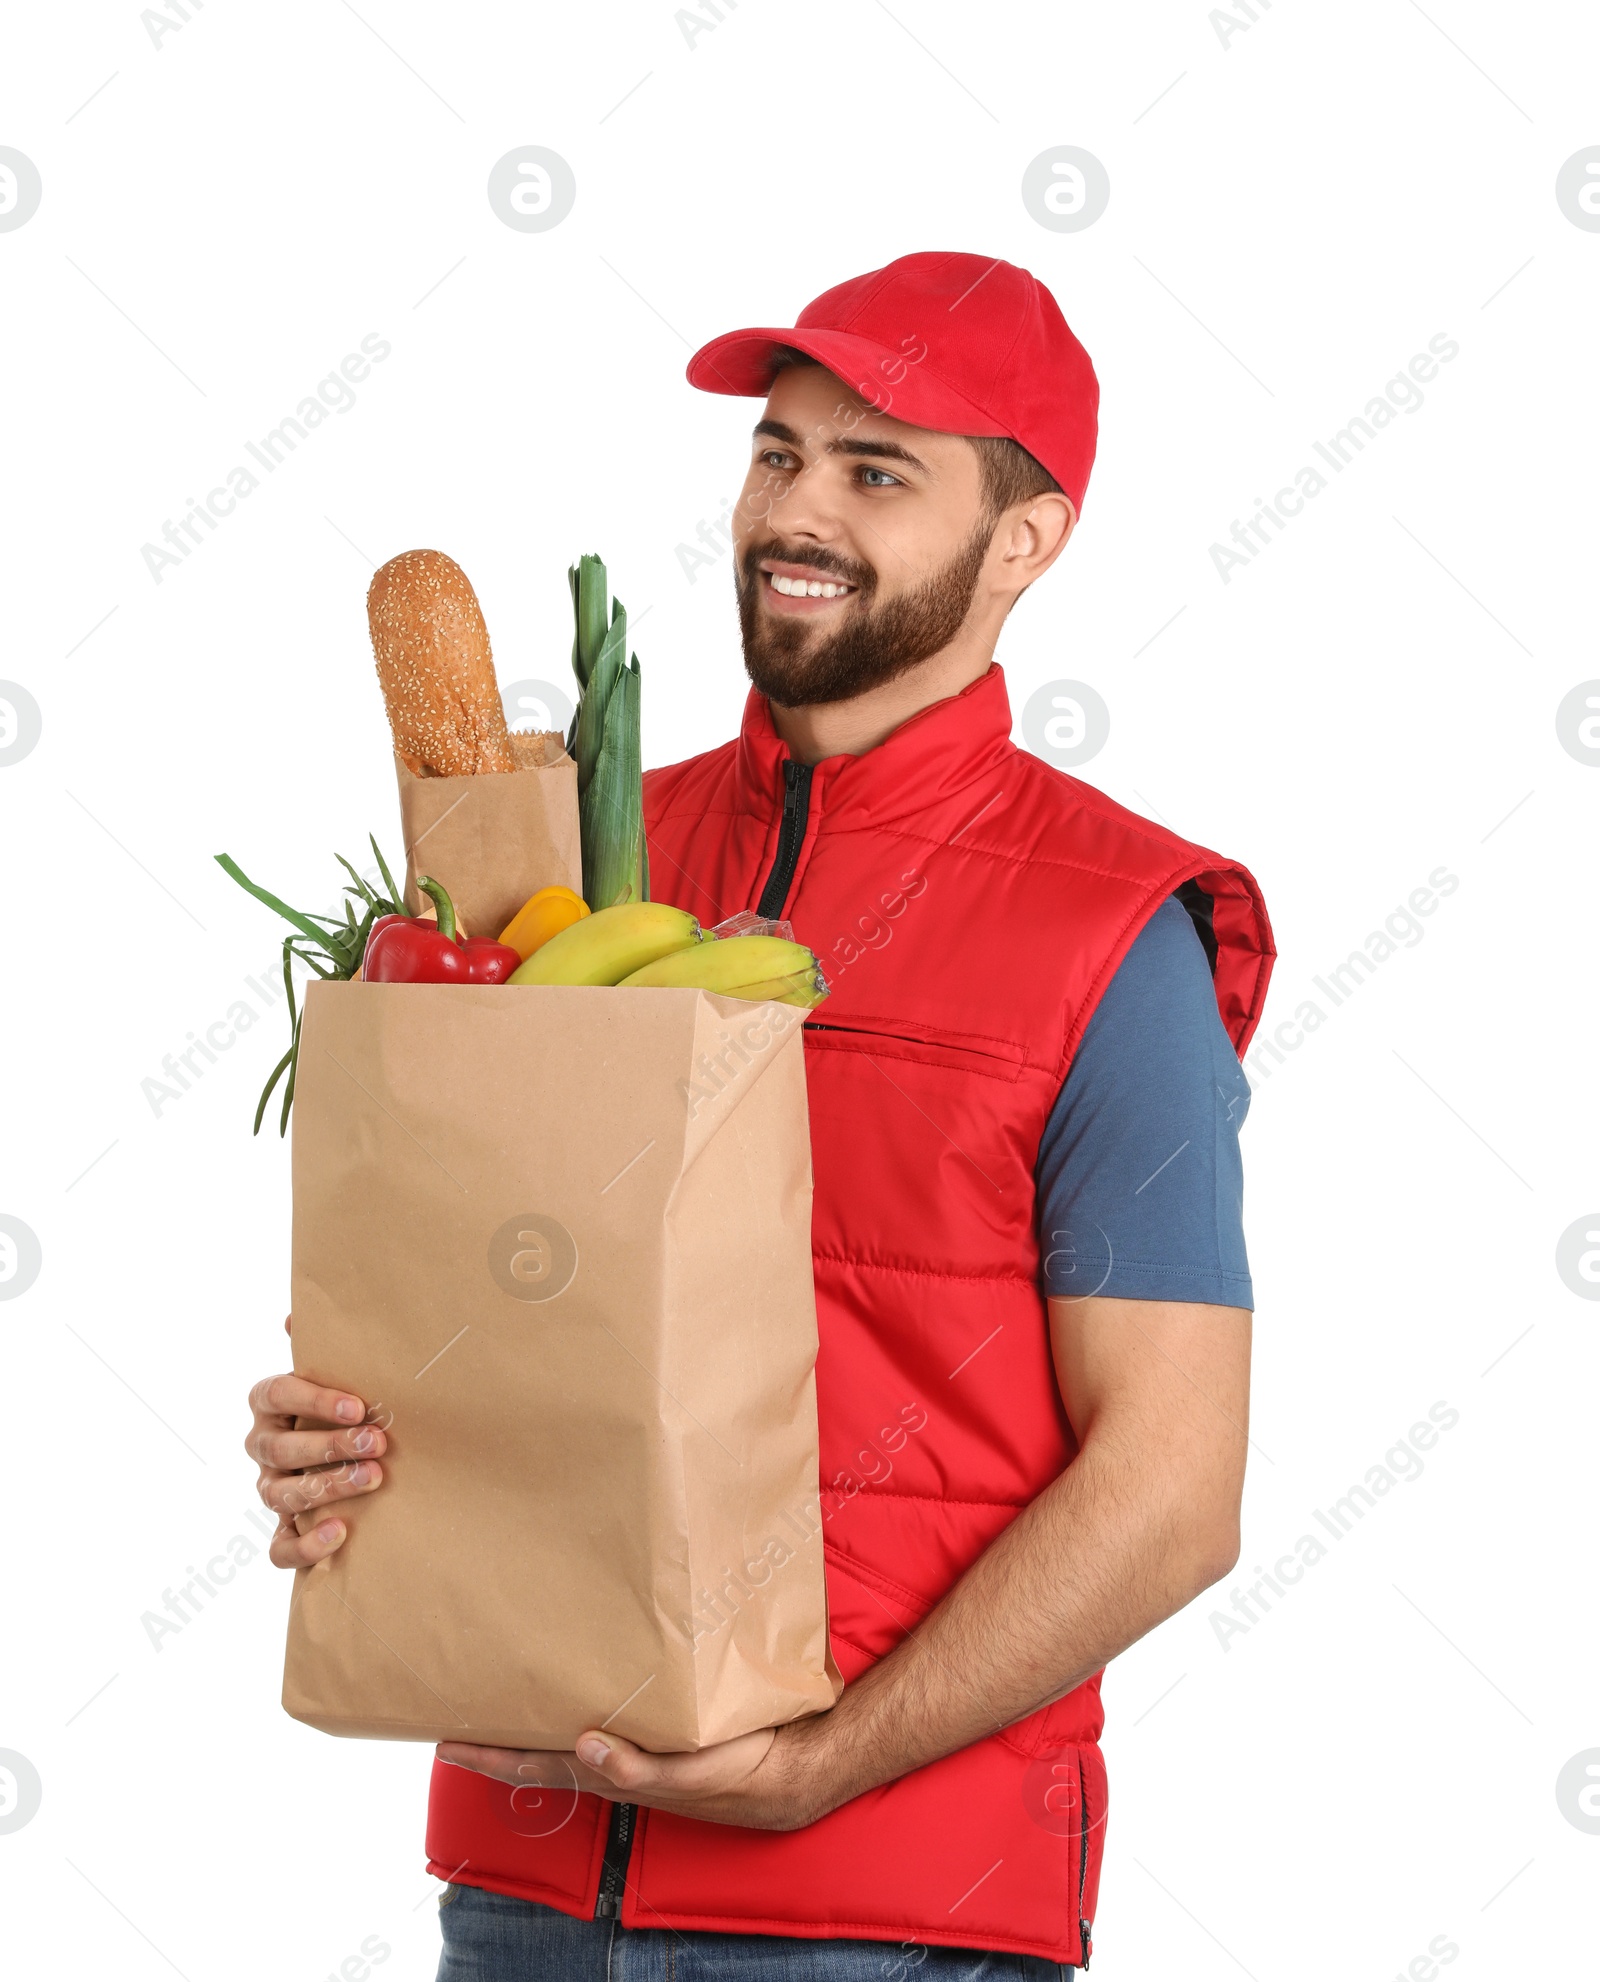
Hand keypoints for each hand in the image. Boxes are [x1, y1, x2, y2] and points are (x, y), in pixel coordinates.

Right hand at [245, 1318, 387, 1567]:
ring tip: (372, 1478)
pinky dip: (305, 1546)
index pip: (276, 1395)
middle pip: (282, 1448)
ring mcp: (269, 1488)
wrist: (345, 1450)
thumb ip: (319, 1347)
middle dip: (329, 1446)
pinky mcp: (282, 1528)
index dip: (314, 1400)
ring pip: (283, 1494)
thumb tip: (297, 1316)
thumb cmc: (340, 1401)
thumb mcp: (333, 1369)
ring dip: (327, 1486)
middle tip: (377, 1442)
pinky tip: (339, 1533)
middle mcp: (263, 1446)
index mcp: (268, 1402)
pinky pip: (279, 1547)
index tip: (359, 1405)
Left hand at [436, 1710, 845, 1833]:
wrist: (795, 1771)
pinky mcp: (663, 1731)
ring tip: (510, 1695)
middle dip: (502, 1738)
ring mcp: (639, 1748)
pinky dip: (585, 1706)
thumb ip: (640, 1768)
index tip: (447, 1742)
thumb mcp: (692, 1772)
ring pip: (572, 1733)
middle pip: (543, 1751)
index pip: (539, 1765)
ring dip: (539, 1721)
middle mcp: (618, 1761)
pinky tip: (587, 1685)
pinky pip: (610, 1717)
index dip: (492, 1756)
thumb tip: (585, 1745)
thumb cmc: (743, 1773)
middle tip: (461, 1713)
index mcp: (617, 1772)